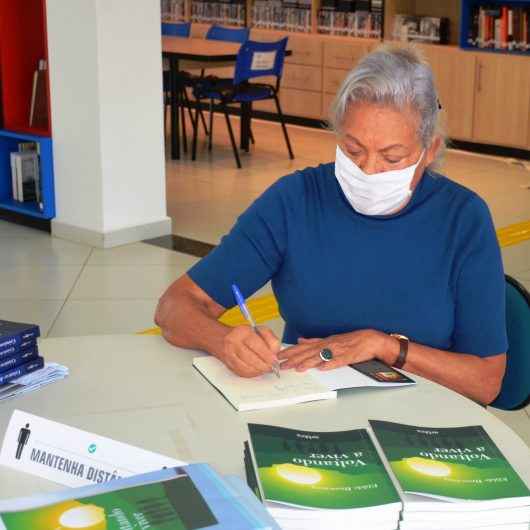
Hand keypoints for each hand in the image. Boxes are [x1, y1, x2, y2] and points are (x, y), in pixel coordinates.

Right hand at [219, 325, 280, 377]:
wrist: (223, 338)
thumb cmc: (243, 335)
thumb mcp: (259, 330)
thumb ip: (270, 339)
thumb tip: (275, 352)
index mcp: (242, 332)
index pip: (256, 344)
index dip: (267, 354)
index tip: (274, 360)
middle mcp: (233, 343)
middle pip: (250, 358)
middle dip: (264, 365)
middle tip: (272, 367)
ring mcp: (229, 354)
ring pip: (246, 367)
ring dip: (259, 370)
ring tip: (266, 368)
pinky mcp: (228, 364)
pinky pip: (242, 373)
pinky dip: (252, 374)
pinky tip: (258, 370)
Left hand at [279, 330, 397, 371]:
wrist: (371, 339)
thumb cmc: (352, 340)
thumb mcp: (331, 339)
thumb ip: (315, 341)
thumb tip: (300, 340)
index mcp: (324, 341)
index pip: (303, 347)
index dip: (290, 351)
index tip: (279, 356)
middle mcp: (328, 345)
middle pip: (308, 352)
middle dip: (294, 358)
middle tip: (282, 365)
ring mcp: (338, 350)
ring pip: (320, 356)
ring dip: (308, 362)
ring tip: (297, 368)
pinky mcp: (348, 356)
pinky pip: (338, 361)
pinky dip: (330, 364)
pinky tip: (322, 369)